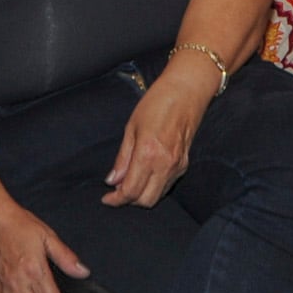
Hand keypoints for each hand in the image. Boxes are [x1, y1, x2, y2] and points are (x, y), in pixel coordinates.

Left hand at [104, 63, 213, 206]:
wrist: (186, 91)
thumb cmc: (156, 103)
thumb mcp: (131, 128)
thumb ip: (123, 158)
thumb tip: (112, 180)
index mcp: (148, 154)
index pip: (130, 191)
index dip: (116, 199)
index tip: (106, 198)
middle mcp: (165, 165)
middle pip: (145, 201)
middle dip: (129, 200)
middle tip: (116, 191)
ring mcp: (177, 166)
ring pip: (157, 197)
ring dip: (141, 195)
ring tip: (129, 182)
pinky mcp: (184, 164)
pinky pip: (167, 186)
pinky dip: (154, 187)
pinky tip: (145, 176)